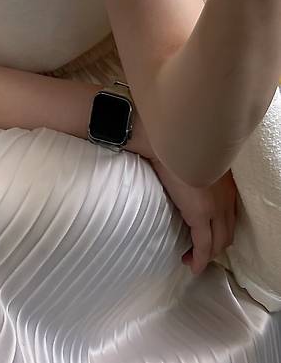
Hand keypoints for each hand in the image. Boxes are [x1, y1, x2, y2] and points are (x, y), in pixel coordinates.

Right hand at [149, 156, 237, 274]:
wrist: (174, 139)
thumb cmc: (180, 145)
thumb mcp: (195, 161)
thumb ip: (196, 173)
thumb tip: (184, 176)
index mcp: (226, 185)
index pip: (229, 217)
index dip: (220, 231)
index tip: (206, 237)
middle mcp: (226, 198)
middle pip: (227, 232)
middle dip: (215, 246)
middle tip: (199, 252)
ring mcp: (215, 208)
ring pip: (218, 242)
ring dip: (206, 254)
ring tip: (192, 258)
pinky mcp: (199, 215)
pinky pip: (203, 245)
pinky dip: (199, 259)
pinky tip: (192, 264)